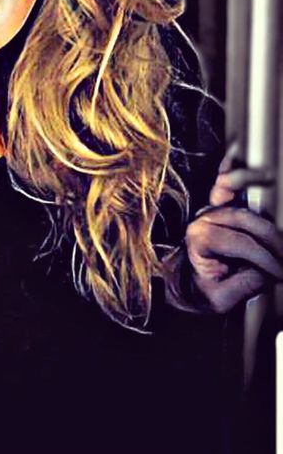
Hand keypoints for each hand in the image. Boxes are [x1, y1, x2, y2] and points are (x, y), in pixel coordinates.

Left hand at [163, 145, 282, 313]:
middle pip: (245, 219)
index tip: (280, 274)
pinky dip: (232, 171)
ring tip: (277, 215)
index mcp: (199, 239)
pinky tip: (236, 157)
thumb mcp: (220, 298)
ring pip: (238, 199)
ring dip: (261, 203)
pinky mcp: (219, 208)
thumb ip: (242, 285)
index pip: (239, 242)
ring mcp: (211, 211)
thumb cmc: (200, 292)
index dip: (263, 258)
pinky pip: (225, 185)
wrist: (182, 288)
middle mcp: (203, 219)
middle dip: (271, 238)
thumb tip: (264, 273)